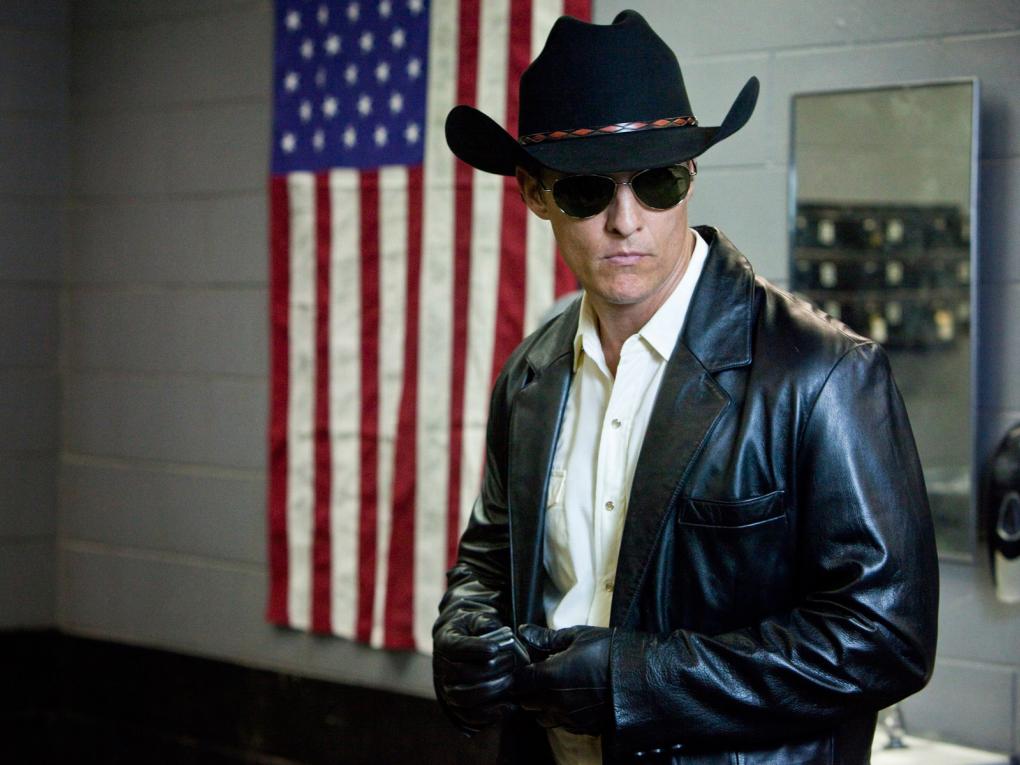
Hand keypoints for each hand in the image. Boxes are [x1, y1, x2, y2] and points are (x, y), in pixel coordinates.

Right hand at [433, 612, 523, 732]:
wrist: (466, 645)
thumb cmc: (474, 630)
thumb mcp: (477, 618)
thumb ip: (483, 622)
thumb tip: (489, 630)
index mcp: (445, 642)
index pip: (455, 647)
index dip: (474, 649)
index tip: (494, 648)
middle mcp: (442, 669)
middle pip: (463, 674)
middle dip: (491, 669)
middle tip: (512, 661)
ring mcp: (448, 690)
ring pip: (466, 698)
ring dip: (492, 690)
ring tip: (511, 680)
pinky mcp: (459, 708)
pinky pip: (471, 717)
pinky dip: (491, 714)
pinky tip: (510, 705)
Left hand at [513, 624, 612, 734]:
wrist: (643, 677)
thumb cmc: (611, 652)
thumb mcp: (578, 636)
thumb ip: (547, 638)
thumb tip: (526, 632)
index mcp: (550, 677)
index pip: (518, 681)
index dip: (517, 673)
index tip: (522, 664)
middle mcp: (556, 702)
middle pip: (526, 701)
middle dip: (528, 688)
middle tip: (538, 673)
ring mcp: (570, 717)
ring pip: (542, 716)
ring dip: (542, 703)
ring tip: (555, 687)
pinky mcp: (584, 727)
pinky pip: (562, 724)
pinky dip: (560, 713)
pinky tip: (572, 698)